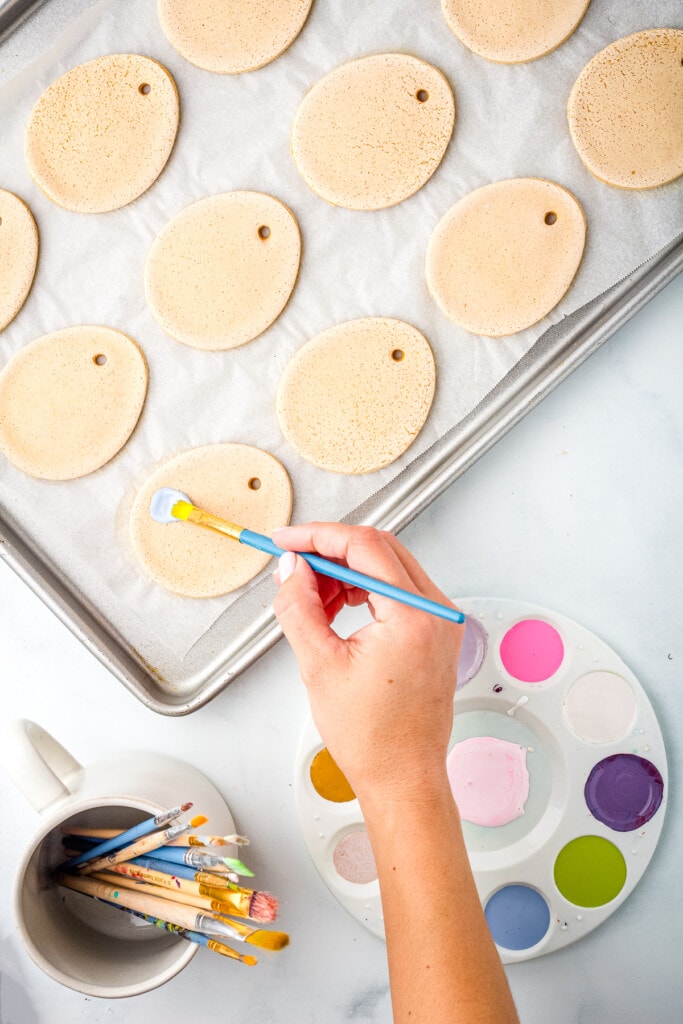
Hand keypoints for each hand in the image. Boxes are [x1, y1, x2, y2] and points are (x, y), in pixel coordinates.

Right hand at [272, 523, 463, 805]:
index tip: (287, 539)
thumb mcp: (319, 665)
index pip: (364, 546)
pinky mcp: (435, 632)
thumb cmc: (371, 737)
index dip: (318, 536)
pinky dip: (363, 590)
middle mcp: (436, 612)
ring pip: (387, 567)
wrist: (402, 777)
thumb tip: (290, 568)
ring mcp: (441, 621)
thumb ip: (299, 607)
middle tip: (292, 566)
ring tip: (310, 599)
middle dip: (330, 552)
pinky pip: (397, 590)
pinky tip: (335, 610)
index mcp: (414, 616)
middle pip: (379, 549)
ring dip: (345, 572)